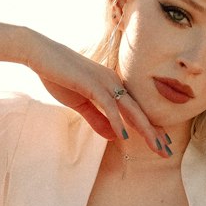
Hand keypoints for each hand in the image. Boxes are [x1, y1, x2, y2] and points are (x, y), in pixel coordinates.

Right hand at [0, 19, 168, 156]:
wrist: (39, 53)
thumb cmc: (58, 75)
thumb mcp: (80, 104)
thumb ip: (97, 119)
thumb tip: (114, 137)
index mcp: (112, 86)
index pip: (134, 111)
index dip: (149, 128)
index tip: (161, 145)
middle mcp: (113, 83)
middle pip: (138, 112)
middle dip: (153, 133)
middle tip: (166, 152)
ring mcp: (104, 81)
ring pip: (130, 109)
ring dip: (144, 129)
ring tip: (155, 147)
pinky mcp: (92, 83)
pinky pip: (108, 104)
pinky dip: (117, 120)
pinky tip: (123, 136)